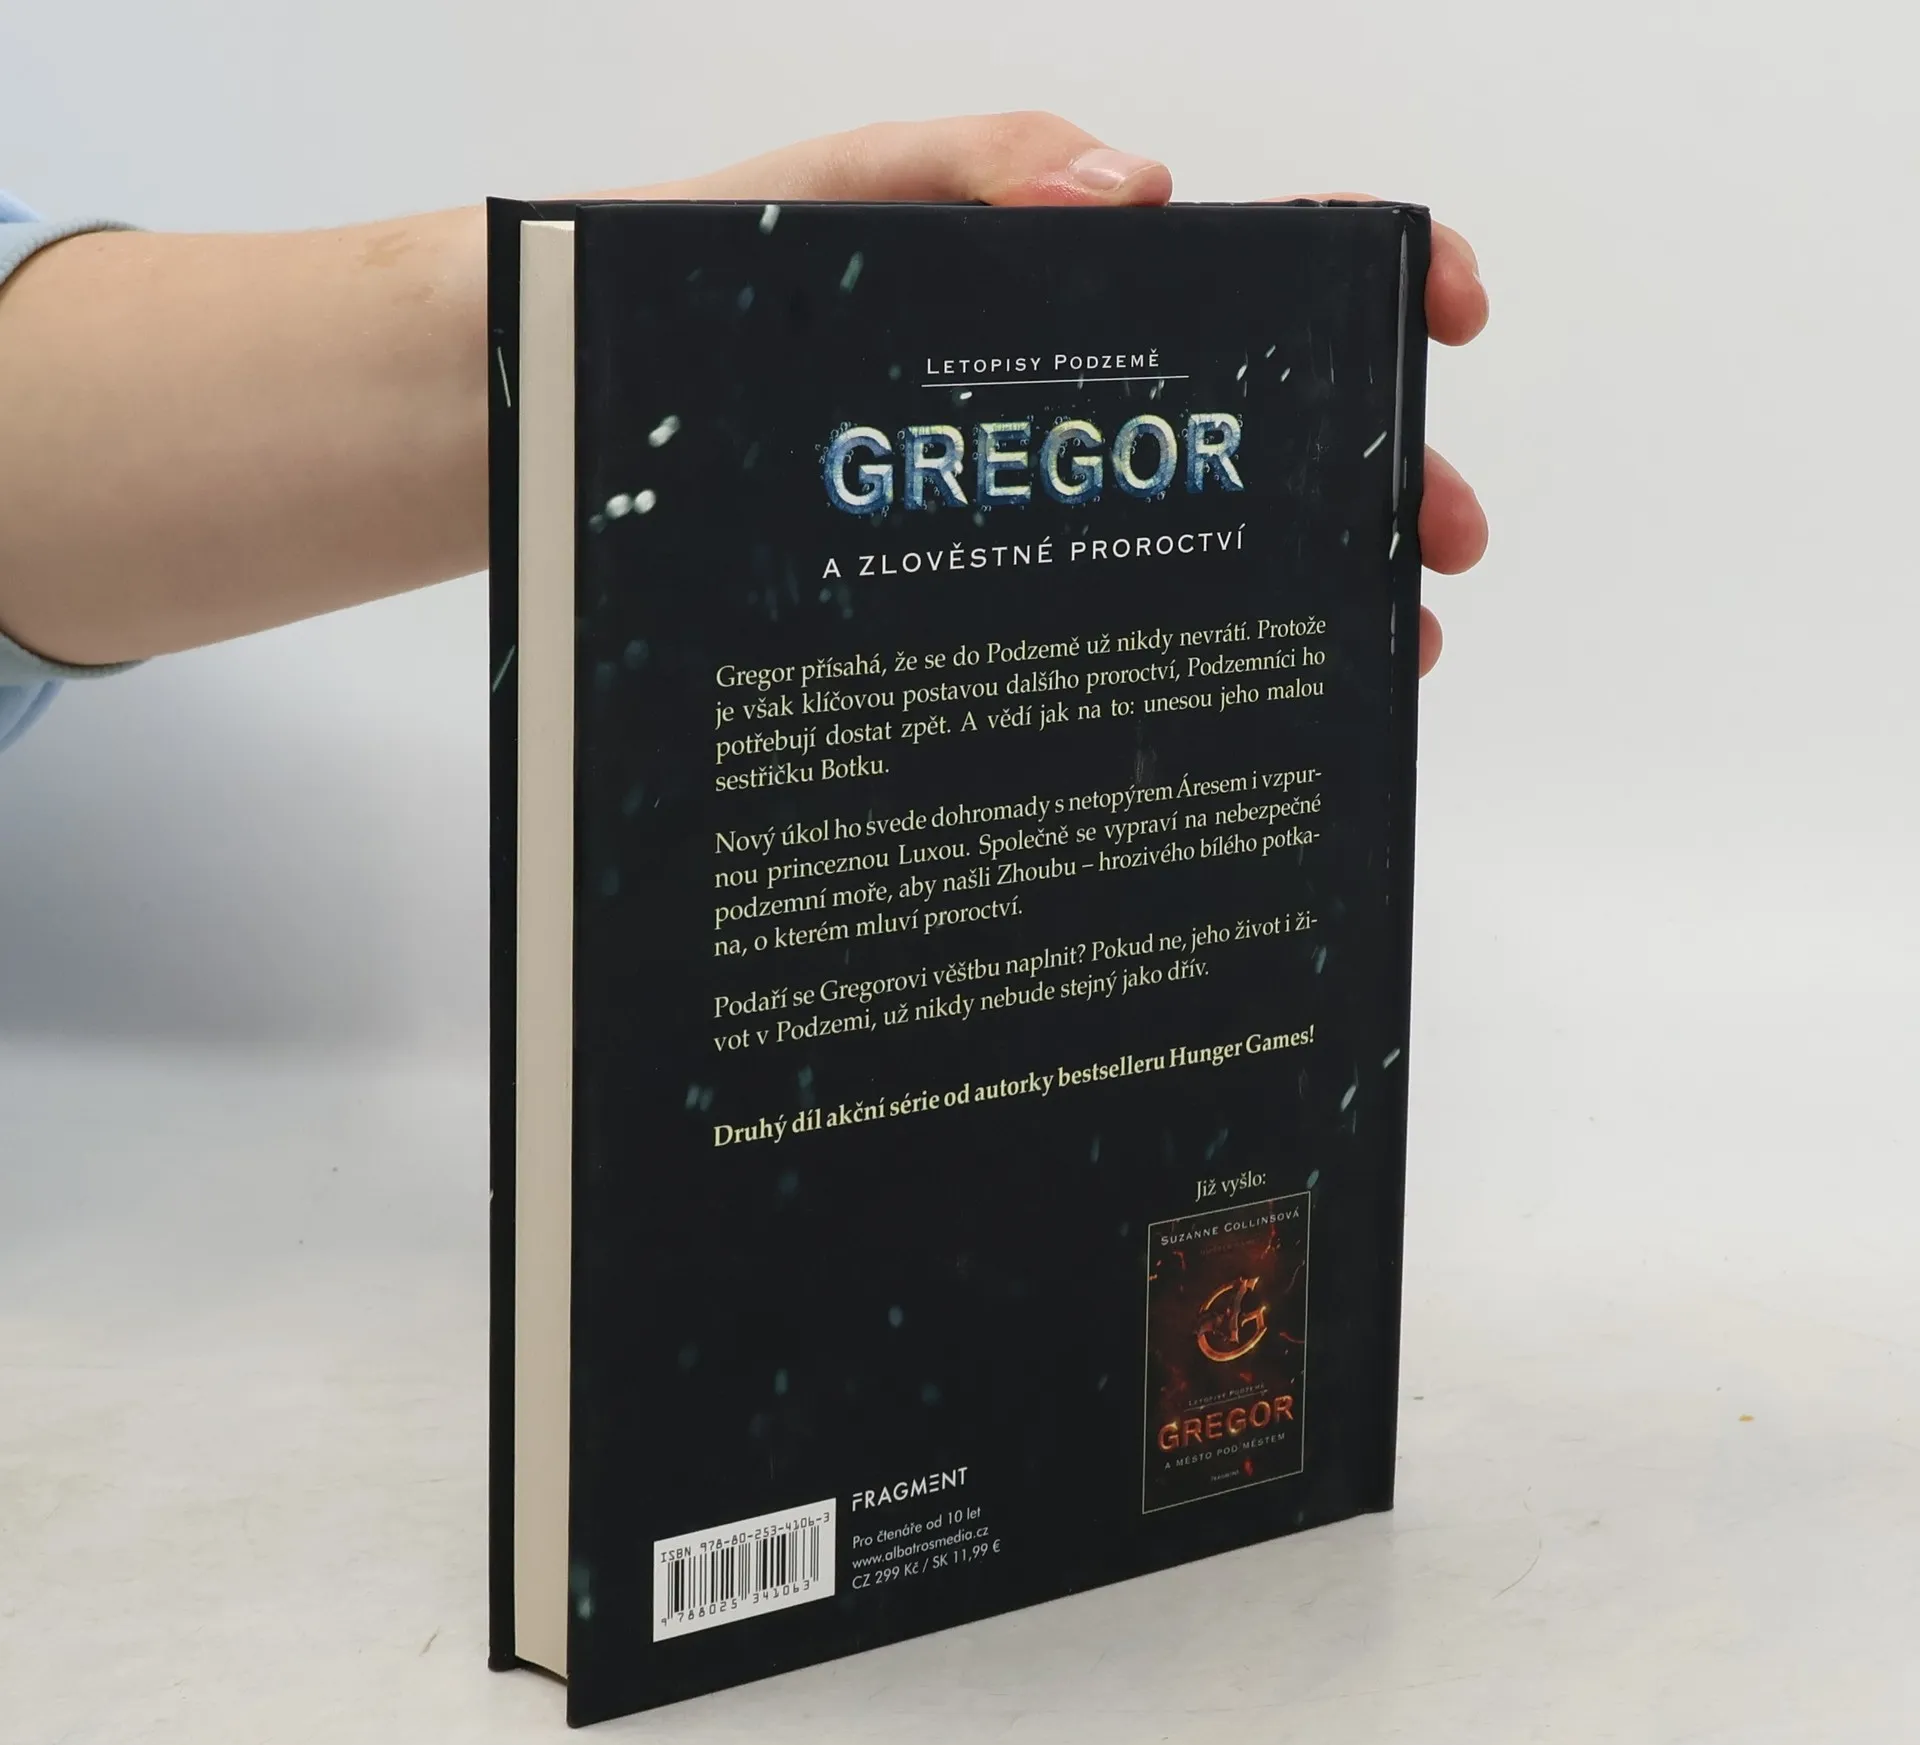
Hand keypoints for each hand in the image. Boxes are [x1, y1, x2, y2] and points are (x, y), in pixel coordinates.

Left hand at [634, 115, 1488, 676]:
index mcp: (1070, 280)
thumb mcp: (849, 190)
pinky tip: (1231, 695)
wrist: (594, 404)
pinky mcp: (982, 579)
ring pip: (1207, 534)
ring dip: (1311, 583)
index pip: (1260, 261)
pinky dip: (1190, 653)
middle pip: (1269, 424)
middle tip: (1434, 545)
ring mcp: (1036, 493)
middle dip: (1378, 474)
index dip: (1375, 275)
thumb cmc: (708, 282)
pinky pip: (1106, 609)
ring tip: (1380, 645)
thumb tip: (1142, 190)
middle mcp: (1074, 394)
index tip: (1443, 315)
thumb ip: (986, 166)